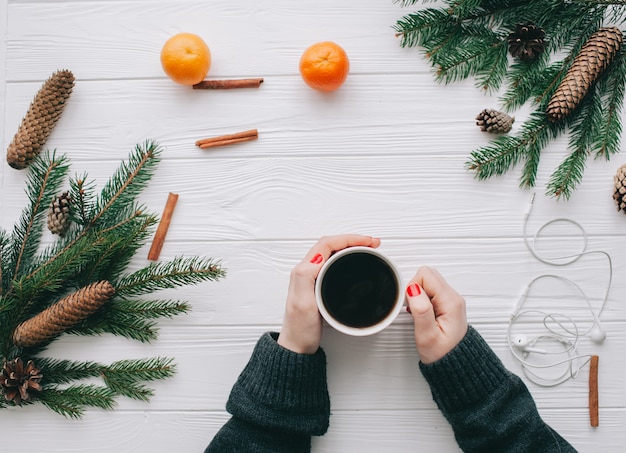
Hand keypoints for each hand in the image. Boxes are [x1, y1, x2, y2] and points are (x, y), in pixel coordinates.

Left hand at [277, 234, 380, 353]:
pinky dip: (349, 258)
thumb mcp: (303, 303)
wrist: (298, 346)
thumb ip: (307, 277)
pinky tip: (357, 262)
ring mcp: (313, 278)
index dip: (349, 239)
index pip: (327, 244)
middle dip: (353, 240)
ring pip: (334, 253)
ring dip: (351, 247)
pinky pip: (334, 263)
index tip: (367, 242)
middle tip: (373, 243)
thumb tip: (320, 257)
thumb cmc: (300, 328)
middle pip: (331, 245)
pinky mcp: (319, 285)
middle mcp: (307, 271)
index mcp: (303, 271)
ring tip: (368, 248)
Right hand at [405, 266, 467, 363]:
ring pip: (428, 281)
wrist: (456, 365)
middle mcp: (453, 297)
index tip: (412, 306)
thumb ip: (420, 310)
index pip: (425, 275)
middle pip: (427, 274)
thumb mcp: (427, 335)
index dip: (412, 288)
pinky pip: (430, 291)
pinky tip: (423, 313)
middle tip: (415, 310)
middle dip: (414, 289)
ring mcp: (451, 299)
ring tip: (420, 313)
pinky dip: (422, 299)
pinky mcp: (447, 303)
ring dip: (418, 294)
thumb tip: (412, 289)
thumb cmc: (443, 354)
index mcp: (450, 302)